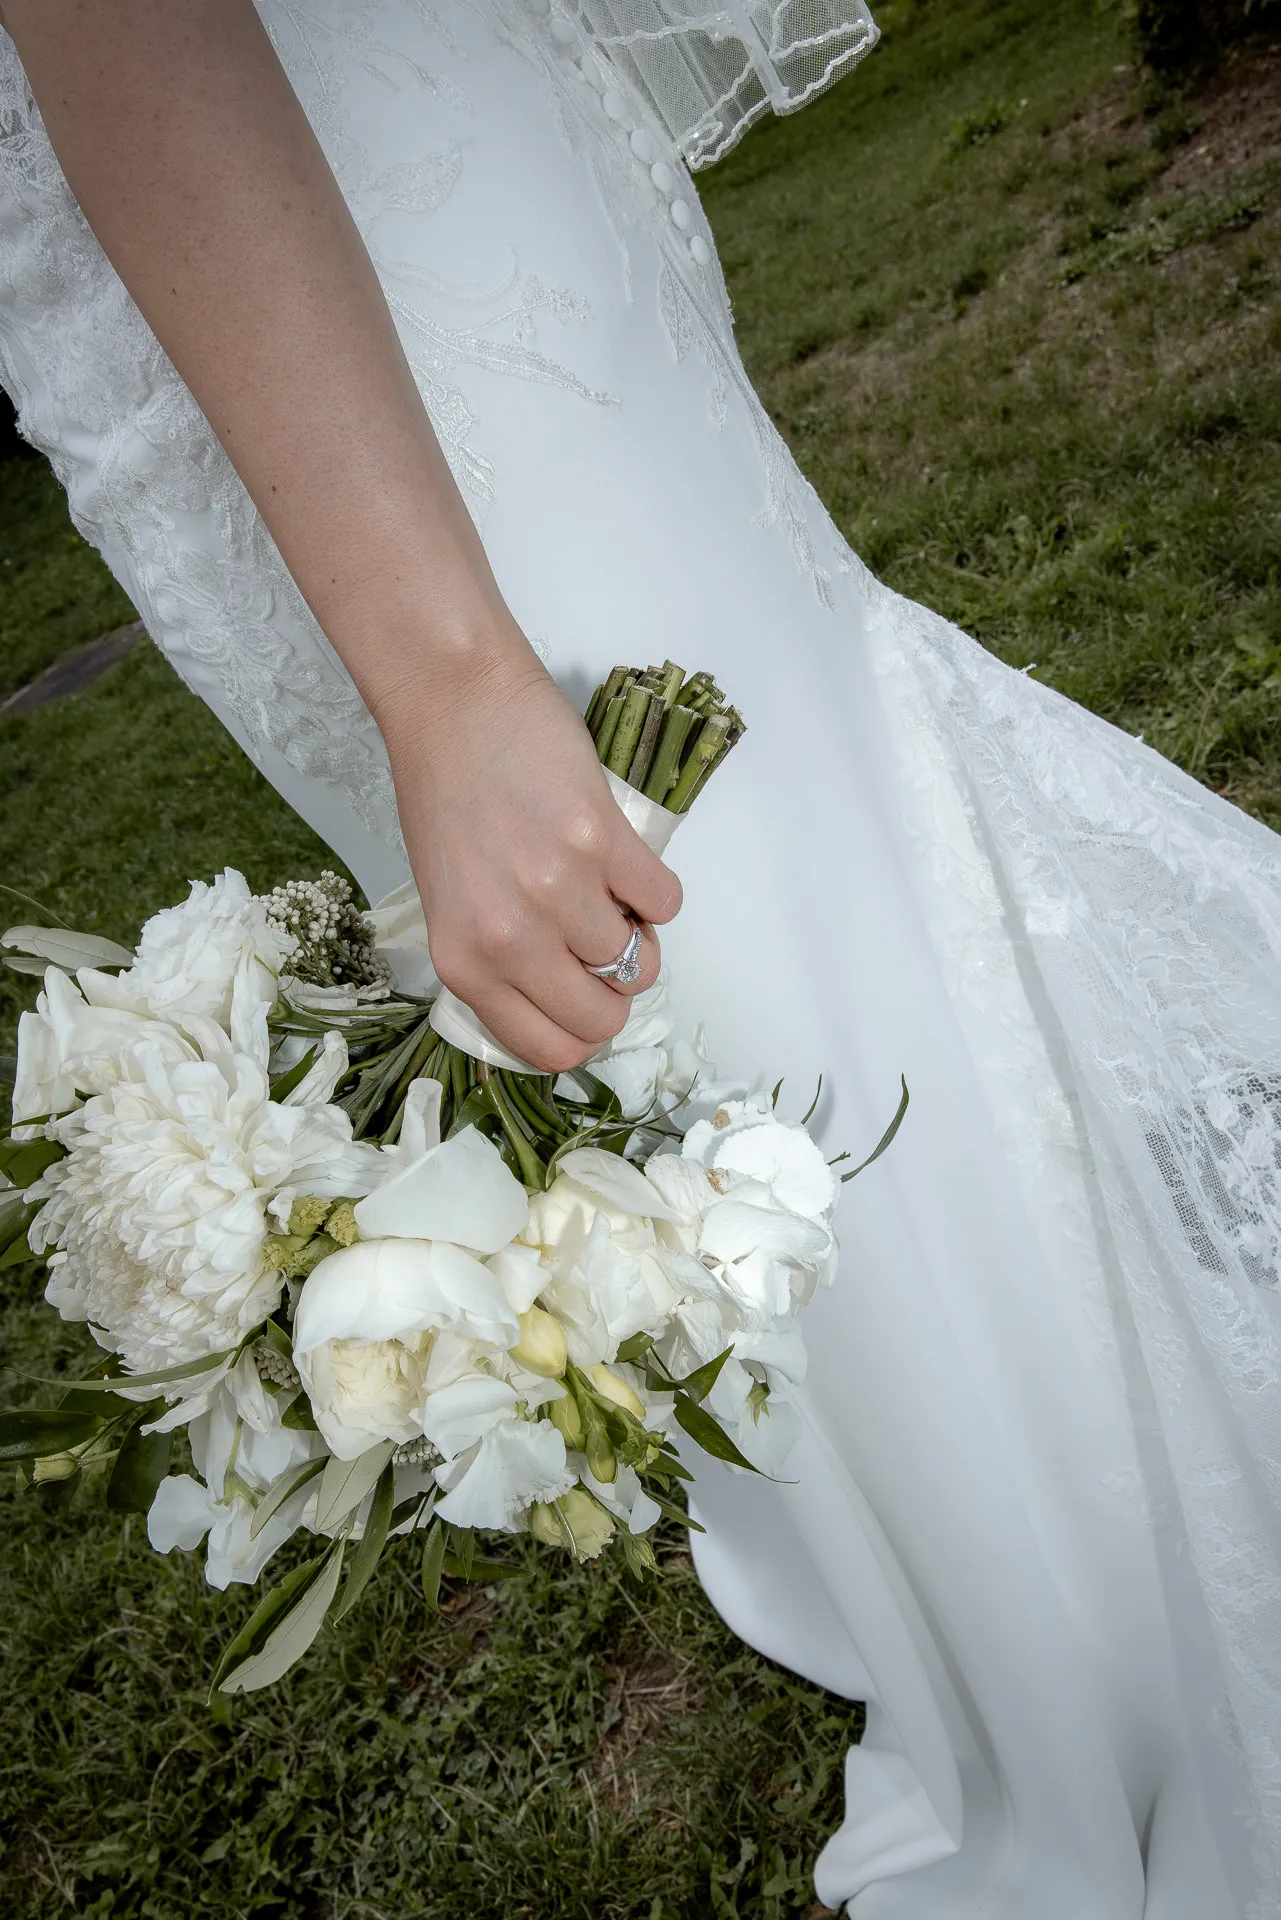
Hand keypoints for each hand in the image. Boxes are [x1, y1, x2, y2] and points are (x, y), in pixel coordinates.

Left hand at [377, 638, 682, 1072]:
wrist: (454, 706)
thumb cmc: (445, 797)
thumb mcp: (451, 903)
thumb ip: (501, 960)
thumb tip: (571, 994)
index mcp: (467, 964)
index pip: (552, 1049)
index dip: (581, 1028)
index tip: (586, 997)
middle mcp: (510, 940)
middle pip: (604, 1017)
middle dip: (616, 990)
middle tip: (602, 941)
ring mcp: (558, 892)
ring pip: (640, 961)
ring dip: (637, 933)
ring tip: (607, 889)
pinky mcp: (602, 842)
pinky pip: (664, 903)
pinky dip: (654, 889)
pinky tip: (620, 856)